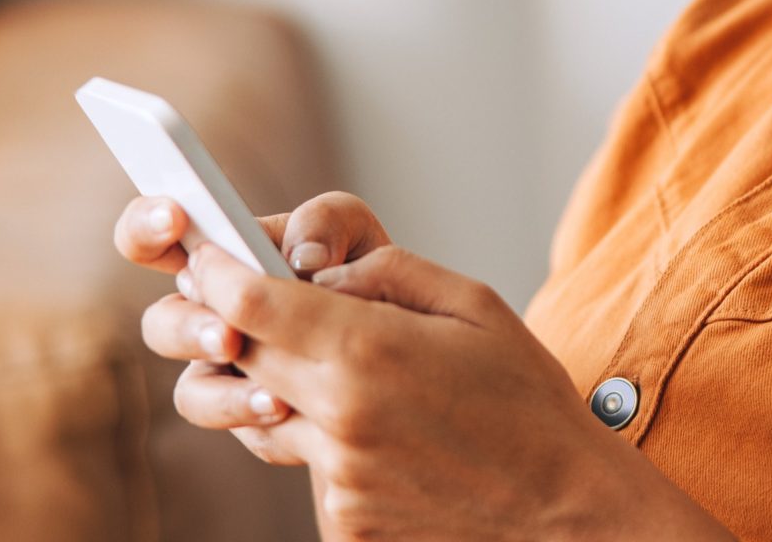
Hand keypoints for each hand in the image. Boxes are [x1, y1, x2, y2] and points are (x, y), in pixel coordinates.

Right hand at [112, 191, 392, 466]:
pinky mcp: (250, 415)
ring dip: (221, 390)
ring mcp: (224, 372)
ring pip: (192, 391)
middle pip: (161, 325)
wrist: (401, 338)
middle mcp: (210, 316)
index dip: (146, 225)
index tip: (174, 219)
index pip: (155, 236)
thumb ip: (325, 222)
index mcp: (220, 258)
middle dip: (187, 329)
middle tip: (228, 334)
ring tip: (270, 390)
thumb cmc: (364, 271)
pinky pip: (235, 425)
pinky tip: (285, 406)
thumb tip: (302, 258)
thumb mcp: (353, 230)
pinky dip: (255, 414)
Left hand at [182, 239, 735, 540]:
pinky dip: (328, 442)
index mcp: (370, 351)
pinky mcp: (342, 522)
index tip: (208, 257)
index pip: (250, 302)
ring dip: (285, 388)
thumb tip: (322, 273)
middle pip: (242, 356)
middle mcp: (339, 417)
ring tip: (360, 381)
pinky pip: (305, 466)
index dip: (216, 271)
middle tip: (265, 307)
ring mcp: (336, 478)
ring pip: (265, 415)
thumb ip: (389, 272)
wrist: (563, 506)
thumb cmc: (528, 399)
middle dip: (241, 325)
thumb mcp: (475, 305)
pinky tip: (391, 438)